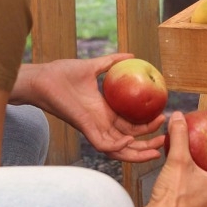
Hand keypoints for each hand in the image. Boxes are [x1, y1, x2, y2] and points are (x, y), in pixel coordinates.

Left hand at [27, 54, 165, 163]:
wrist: (42, 78)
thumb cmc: (62, 73)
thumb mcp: (93, 66)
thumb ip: (112, 62)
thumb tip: (132, 54)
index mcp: (105, 112)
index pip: (130, 127)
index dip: (147, 127)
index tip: (163, 117)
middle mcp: (101, 124)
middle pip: (129, 143)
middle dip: (147, 146)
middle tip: (164, 140)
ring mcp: (93, 128)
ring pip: (119, 149)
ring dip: (137, 152)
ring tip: (155, 149)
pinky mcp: (84, 128)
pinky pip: (103, 145)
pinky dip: (116, 147)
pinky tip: (129, 139)